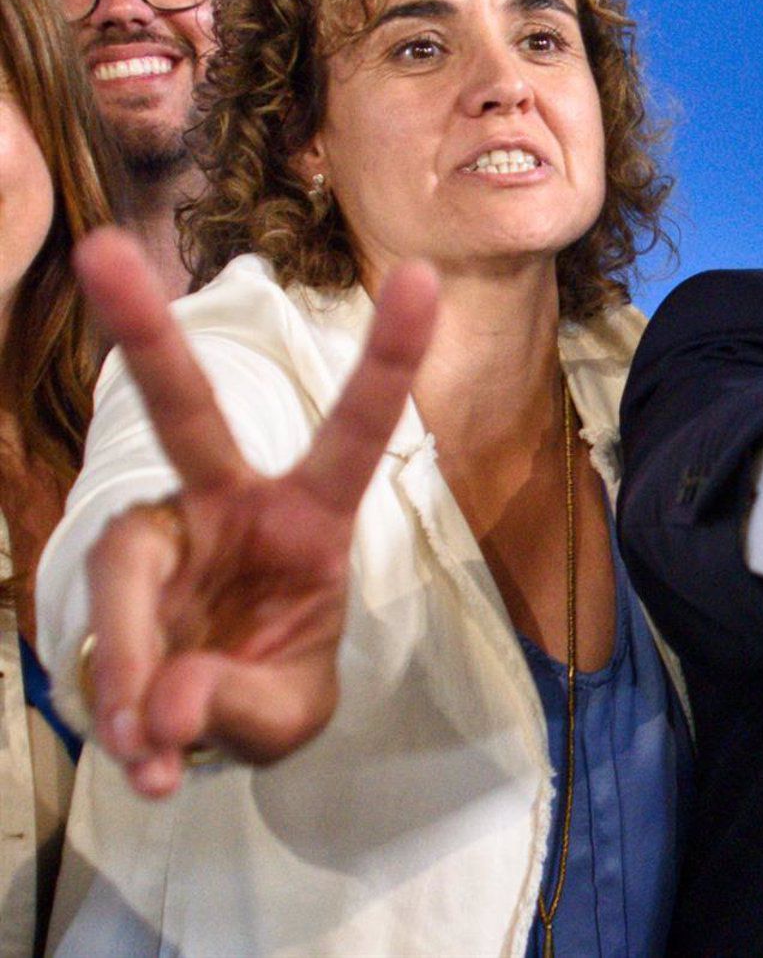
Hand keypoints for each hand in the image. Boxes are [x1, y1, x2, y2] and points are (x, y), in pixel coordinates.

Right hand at [75, 229, 436, 797]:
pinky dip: (122, 698)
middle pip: (186, 411)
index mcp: (311, 516)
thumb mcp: (288, 718)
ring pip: (128, 570)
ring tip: (157, 745)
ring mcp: (161, 535)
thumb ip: (240, 705)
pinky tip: (143, 750)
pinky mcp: (114, 578)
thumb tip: (169, 705)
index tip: (424, 276)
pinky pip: (105, 632)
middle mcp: (228, 504)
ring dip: (137, 661)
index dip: (389, 357)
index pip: (356, 428)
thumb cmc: (270, 689)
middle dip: (143, 332)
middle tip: (100, 250)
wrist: (203, 727)